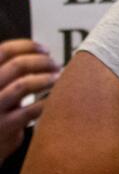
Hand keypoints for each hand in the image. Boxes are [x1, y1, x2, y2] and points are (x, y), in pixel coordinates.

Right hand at [0, 39, 58, 160]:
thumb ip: (9, 74)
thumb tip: (41, 55)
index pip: (3, 51)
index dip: (27, 46)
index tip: (46, 49)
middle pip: (17, 65)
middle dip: (43, 62)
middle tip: (56, 65)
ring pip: (24, 85)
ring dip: (46, 79)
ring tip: (58, 79)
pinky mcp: (4, 127)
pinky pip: (32, 110)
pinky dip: (48, 102)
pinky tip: (55, 101)